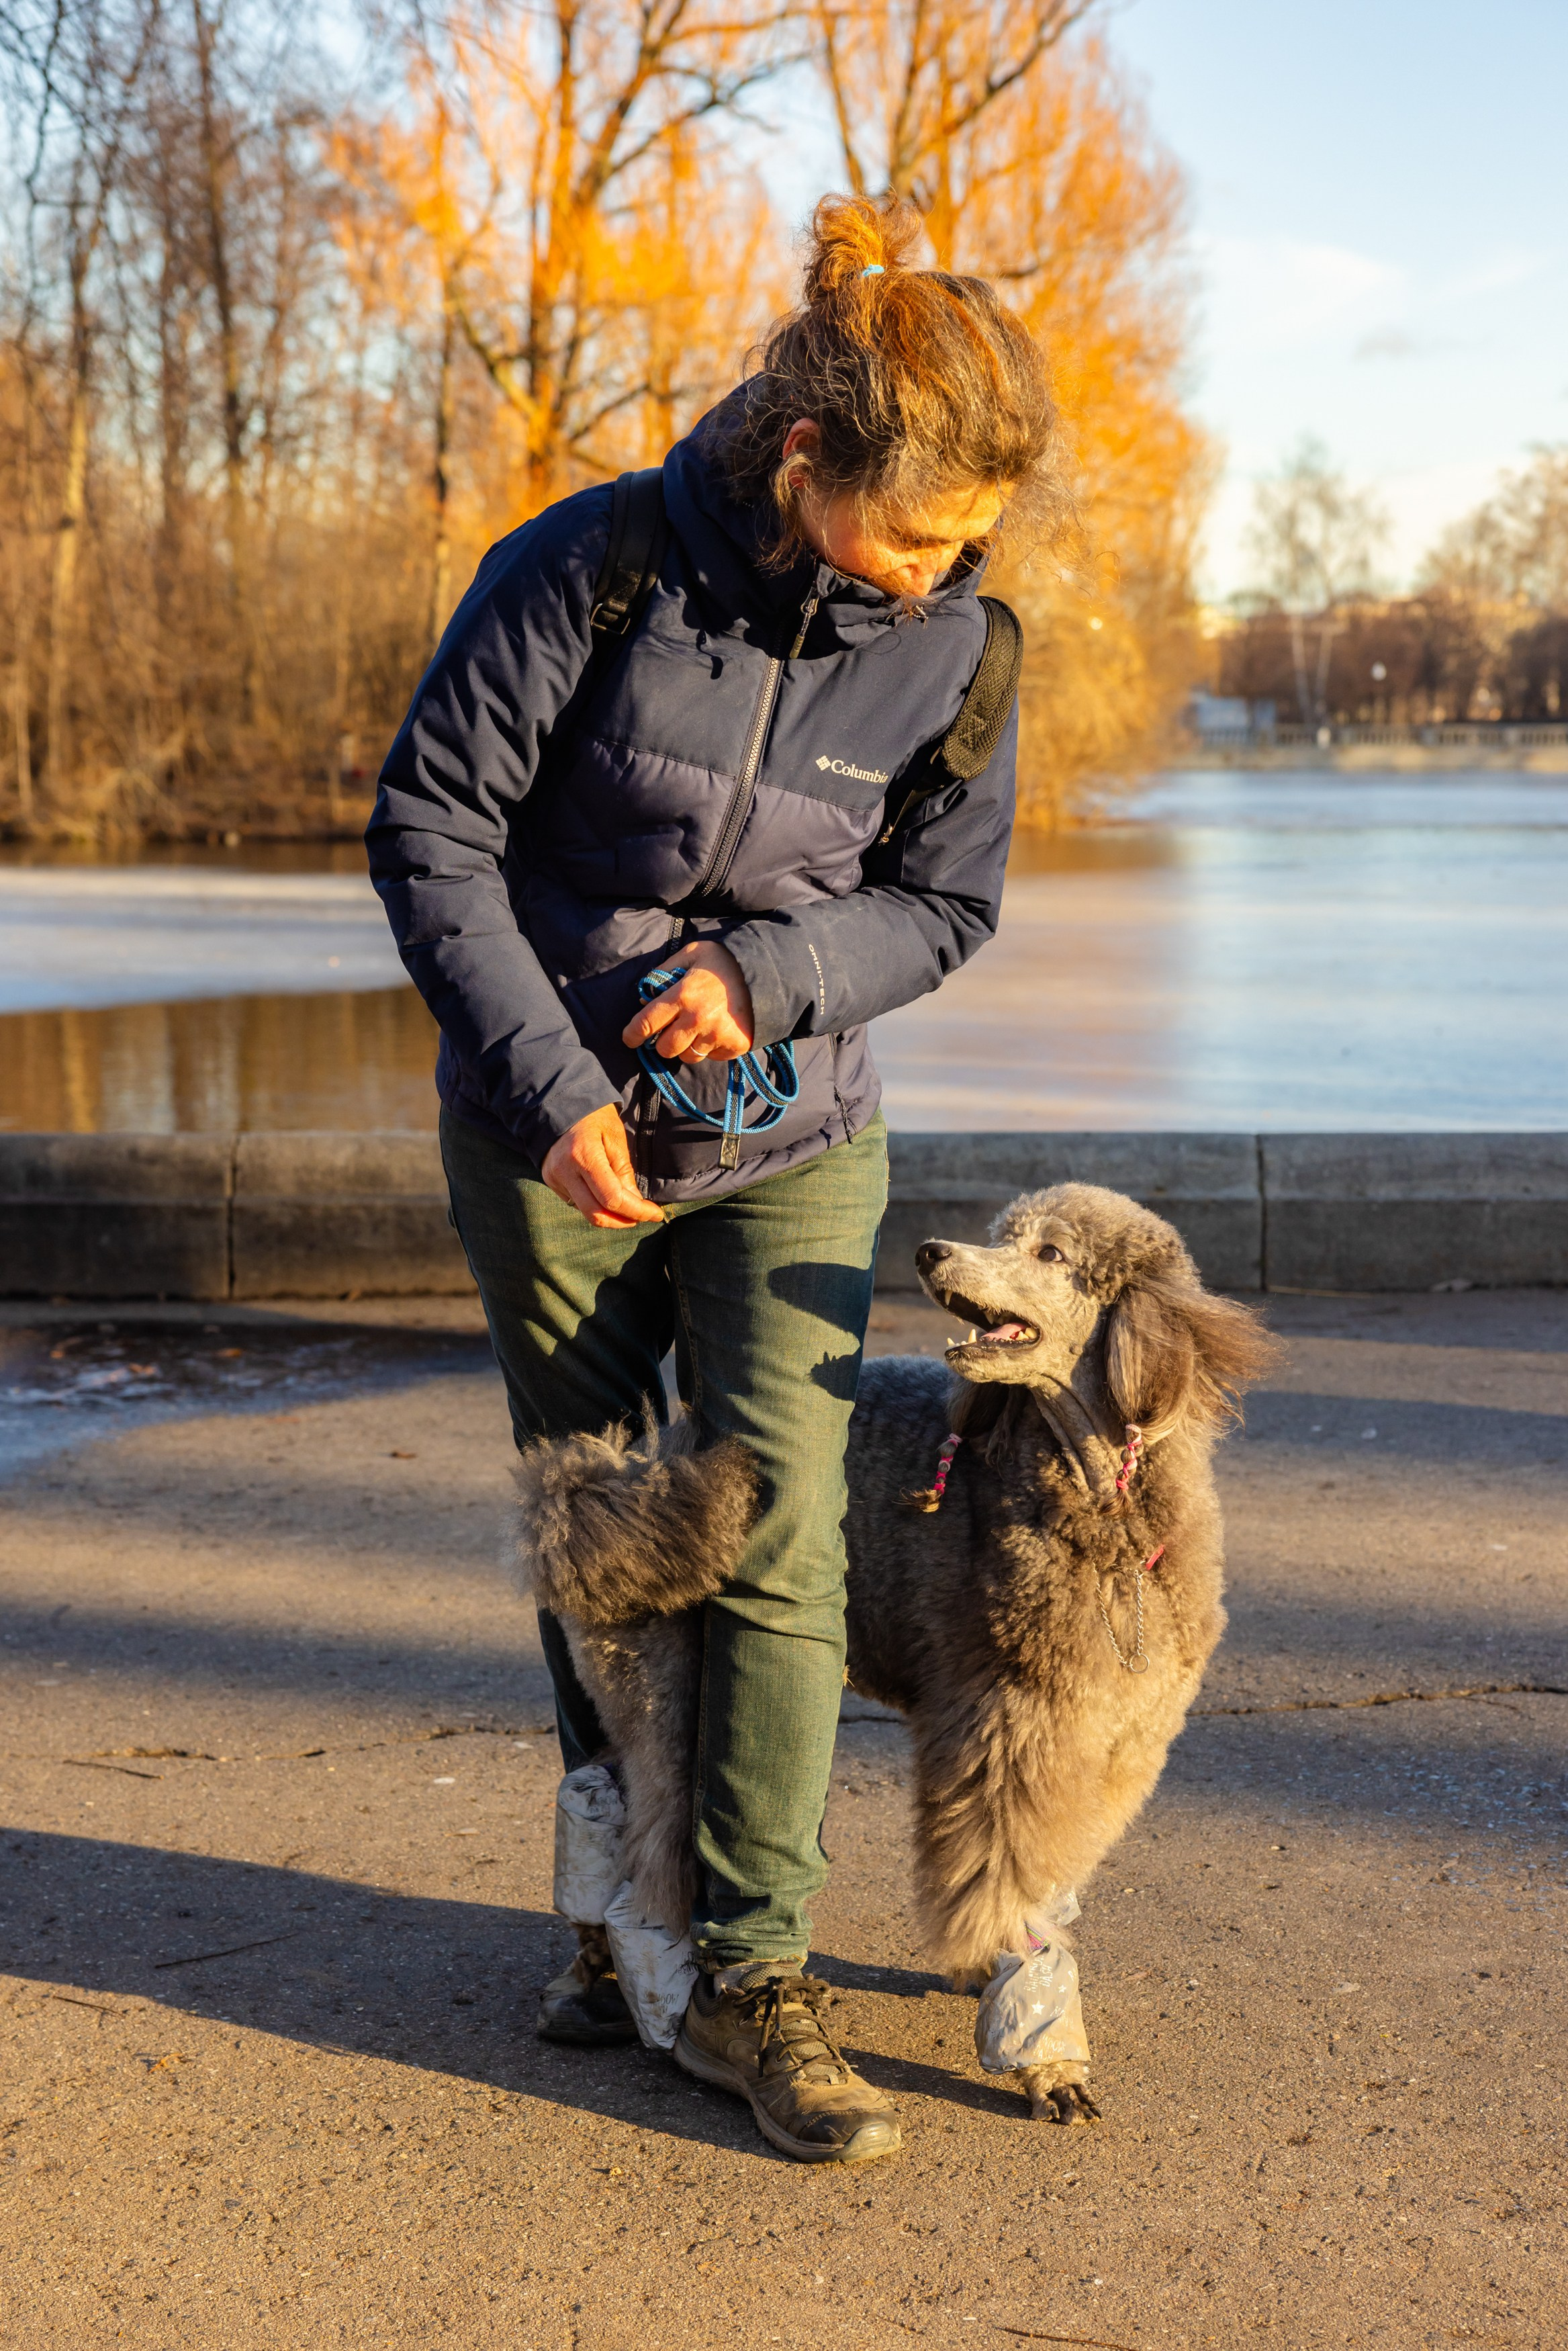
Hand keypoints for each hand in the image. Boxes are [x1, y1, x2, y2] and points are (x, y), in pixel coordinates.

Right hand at [541, 1105, 664, 1228]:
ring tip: (625, 1204)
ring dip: (609, 1214)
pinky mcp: (550, 1181)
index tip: (655, 1214)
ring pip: (585, 1211)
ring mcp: (554, 1178)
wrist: (560, 1103)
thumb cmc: (594, 1116)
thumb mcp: (616, 1138)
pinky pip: (575, 1202)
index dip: (637, 1211)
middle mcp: (565, 1171)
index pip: (612, 1198)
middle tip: (641, 1216)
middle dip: (622, 1221)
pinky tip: (602, 1191)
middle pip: (595, 1214)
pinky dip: (594, 1203)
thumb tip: (636, 1203)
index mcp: (584, 1155)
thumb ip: (624, 1172)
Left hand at [621, 939, 754, 1063]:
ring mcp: (717, 1035)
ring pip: (689, 1056)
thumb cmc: (721, 962)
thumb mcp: (690, 955)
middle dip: (663, 1042)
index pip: (646, 1023)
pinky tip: (717, 1029)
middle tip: (672, 1030)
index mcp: (682, 995)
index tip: (629, 1039)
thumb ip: (663, 974)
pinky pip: (711, 1057)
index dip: (632, 1035)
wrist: (765, 972)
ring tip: (698, 1028)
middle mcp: (697, 1018)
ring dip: (688, 1046)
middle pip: (665, 1049)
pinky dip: (710, 1048)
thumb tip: (644, 998)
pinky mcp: (734, 1046)